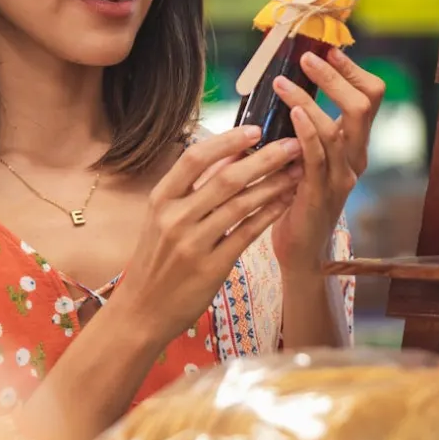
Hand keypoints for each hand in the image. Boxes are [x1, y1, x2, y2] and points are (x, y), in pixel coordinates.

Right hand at [114, 125, 302, 345]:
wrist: (141, 311)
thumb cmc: (156, 261)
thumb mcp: (160, 220)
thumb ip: (189, 190)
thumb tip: (226, 154)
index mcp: (160, 200)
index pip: (195, 159)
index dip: (228, 141)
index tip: (256, 129)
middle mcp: (174, 218)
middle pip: (226, 178)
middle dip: (265, 158)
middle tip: (292, 144)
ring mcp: (193, 244)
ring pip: (241, 205)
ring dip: (274, 184)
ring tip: (297, 171)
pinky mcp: (212, 267)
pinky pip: (247, 233)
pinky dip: (269, 214)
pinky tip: (285, 201)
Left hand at [270, 48, 384, 274]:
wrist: (301, 251)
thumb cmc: (297, 199)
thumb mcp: (306, 157)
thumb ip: (304, 128)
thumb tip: (284, 87)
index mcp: (354, 146)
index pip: (370, 97)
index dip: (352, 70)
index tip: (327, 50)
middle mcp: (355, 158)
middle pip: (363, 105)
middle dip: (336, 76)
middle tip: (307, 58)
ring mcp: (341, 177)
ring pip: (337, 128)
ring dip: (309, 100)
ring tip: (282, 82)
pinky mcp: (321, 193)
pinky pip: (318, 157)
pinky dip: (306, 131)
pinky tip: (292, 114)